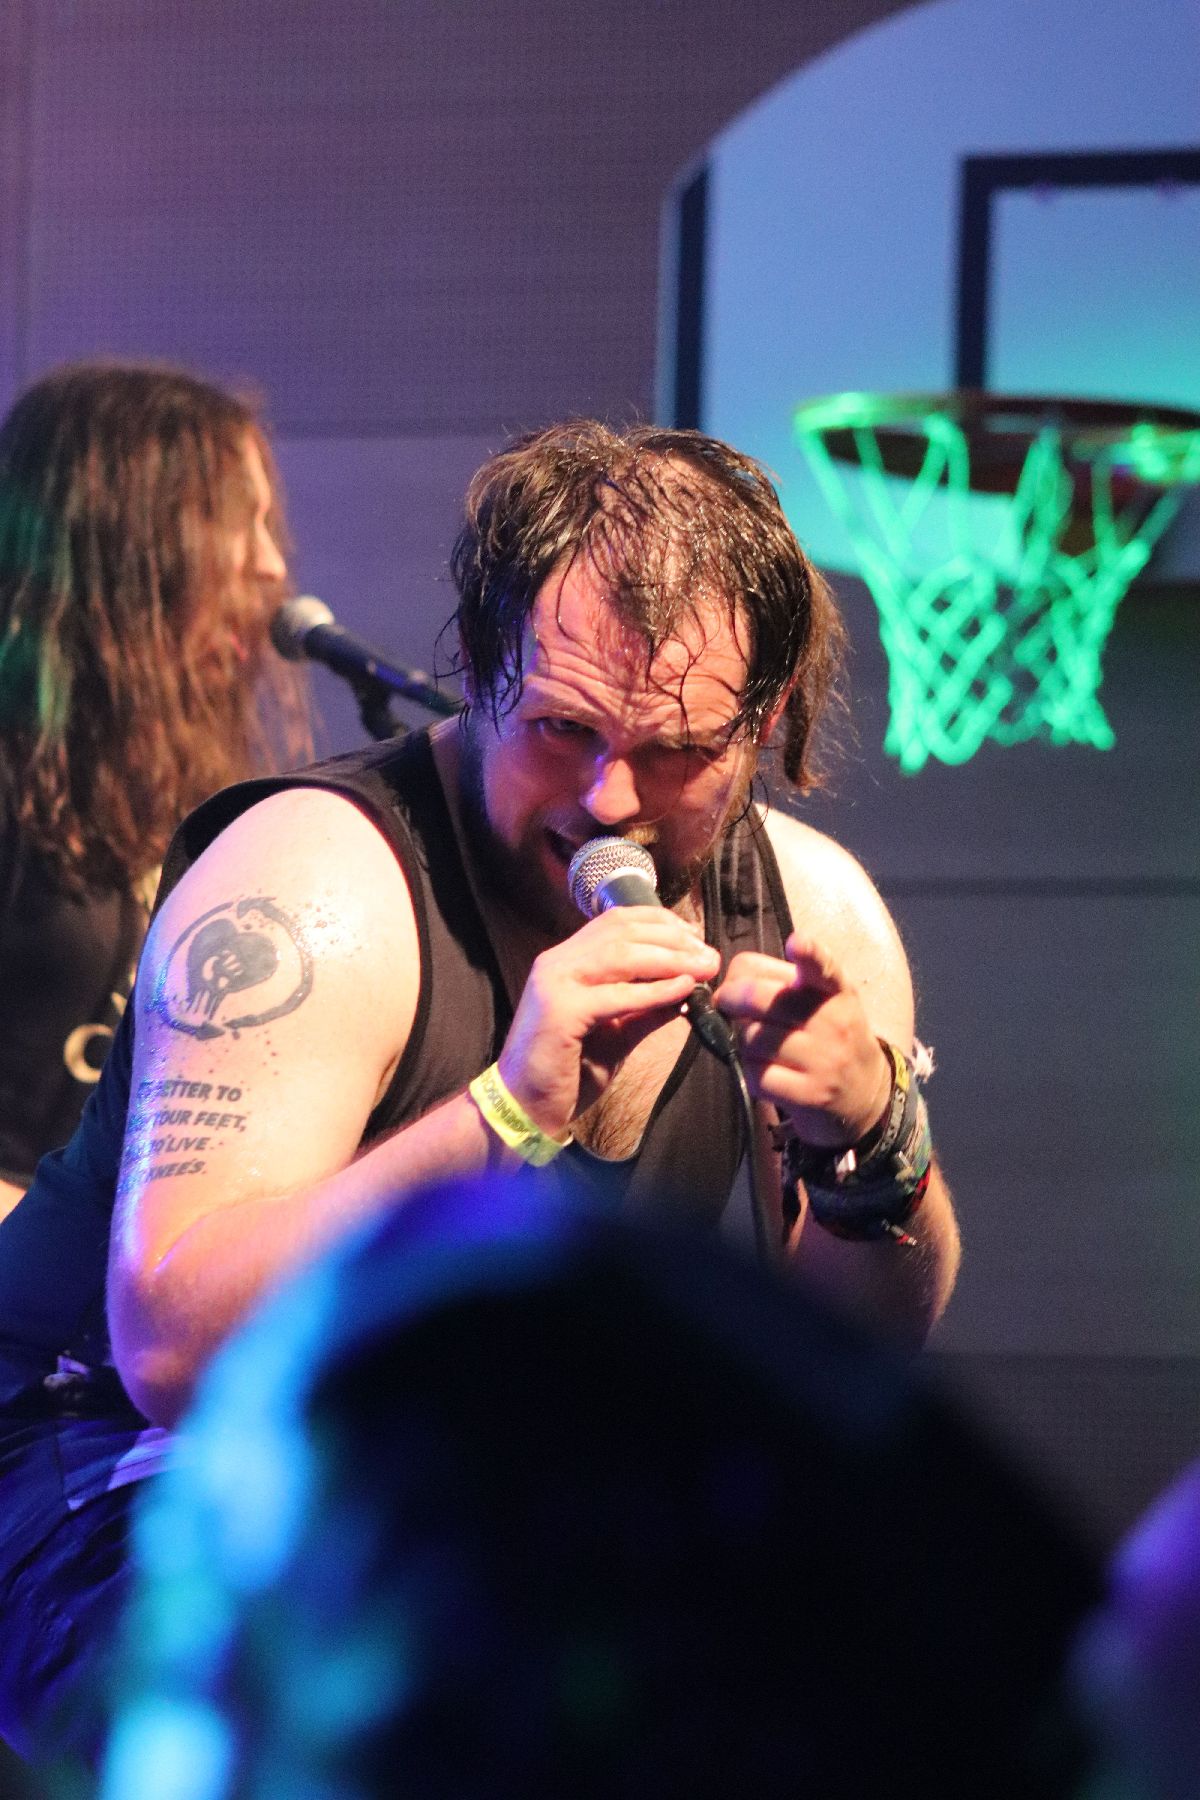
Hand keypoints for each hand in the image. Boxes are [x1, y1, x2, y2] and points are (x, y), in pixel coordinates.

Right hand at [498, 907, 720, 1137]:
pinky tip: (681, 990)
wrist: (526, 1107)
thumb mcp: (618, 1033)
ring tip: (703, 968)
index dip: (660, 922)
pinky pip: (615, 995)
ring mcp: (554, 983)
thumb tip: (686, 989)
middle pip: (622, 931)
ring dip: (669, 959)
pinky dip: (652, 991)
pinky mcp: (559, 1011)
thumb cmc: (570, 1072)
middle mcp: (557, 962)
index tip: (696, 938)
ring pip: (620, 955)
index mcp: (566, 960)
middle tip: (709, 955)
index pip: (617, 921)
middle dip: (673, 939)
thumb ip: (646, 1009)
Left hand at [714, 934, 890, 1147]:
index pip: (823, 966)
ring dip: (743, 1040)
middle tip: (726, 1000)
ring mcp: (824, 1060)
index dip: (809, 953)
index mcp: (836, 990)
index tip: (797, 943)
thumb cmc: (831, 1035)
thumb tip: (731, 982)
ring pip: (752, 1038)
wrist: (865, 1092)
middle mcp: (834, 1021)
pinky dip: (751, 1071)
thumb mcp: (824, 1000)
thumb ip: (784, 982)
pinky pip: (757, 1075)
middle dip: (731, 996)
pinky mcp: (811, 1094)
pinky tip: (766, 1070)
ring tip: (758, 1043)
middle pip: (760, 998)